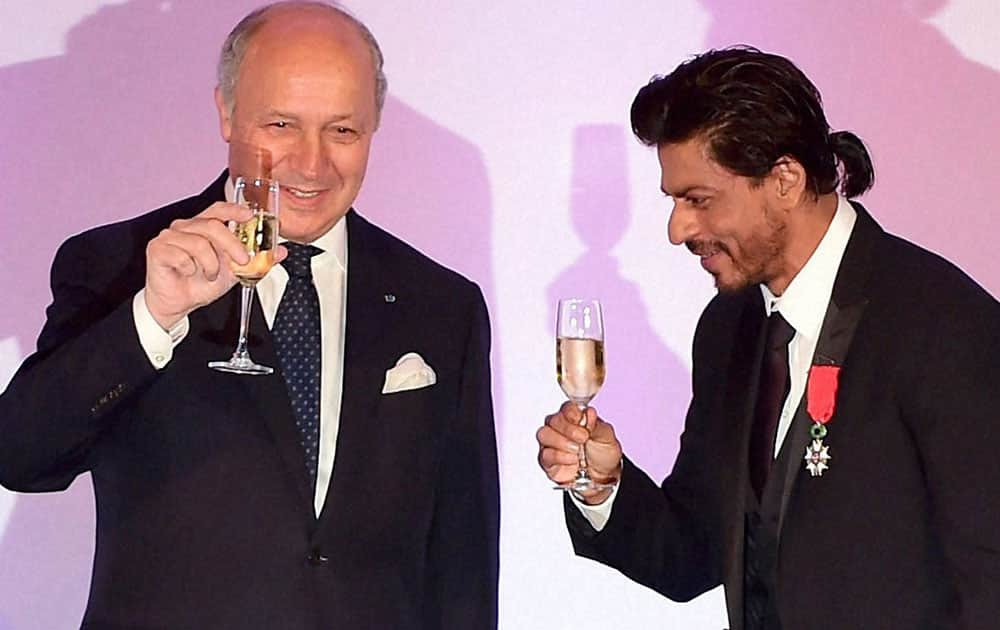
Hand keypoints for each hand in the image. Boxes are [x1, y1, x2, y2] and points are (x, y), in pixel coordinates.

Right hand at [144, 202, 284, 328]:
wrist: (178, 304)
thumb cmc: (201, 283)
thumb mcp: (235, 272)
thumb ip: (257, 260)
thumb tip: (281, 252)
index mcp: (203, 227)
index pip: (219, 209)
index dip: (234, 209)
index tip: (250, 215)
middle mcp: (186, 227)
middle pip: (213, 226)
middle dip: (232, 244)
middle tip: (242, 261)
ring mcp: (170, 236)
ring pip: (199, 242)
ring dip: (211, 264)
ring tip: (210, 275)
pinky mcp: (157, 249)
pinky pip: (180, 256)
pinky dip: (190, 268)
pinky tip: (189, 274)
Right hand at [537, 401, 622, 503]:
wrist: (603, 476)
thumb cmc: (603, 452)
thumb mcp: (606, 436)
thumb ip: (596, 424)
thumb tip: (589, 412)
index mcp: (574, 417)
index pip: (566, 408)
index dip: (571, 413)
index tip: (580, 420)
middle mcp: (560, 428)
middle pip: (553, 420)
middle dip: (568, 429)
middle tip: (583, 438)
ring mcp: (551, 443)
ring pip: (544, 435)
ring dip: (562, 443)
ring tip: (577, 450)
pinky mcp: (547, 460)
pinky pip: (545, 455)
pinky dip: (560, 458)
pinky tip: (572, 460)